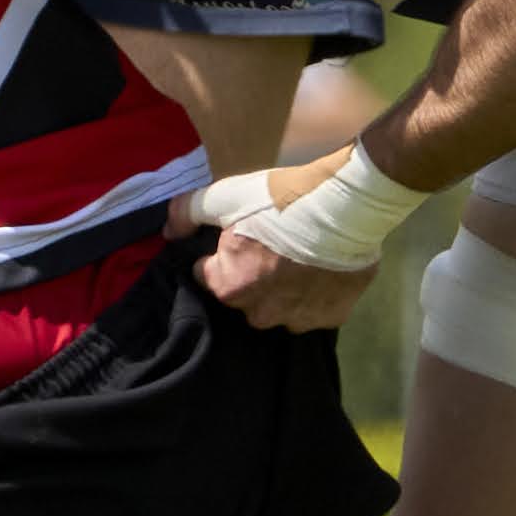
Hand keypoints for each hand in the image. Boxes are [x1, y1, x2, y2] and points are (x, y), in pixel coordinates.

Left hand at [188, 144, 380, 333]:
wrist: (347, 206)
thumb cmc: (281, 201)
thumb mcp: (226, 196)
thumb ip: (188, 212)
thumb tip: (168, 232)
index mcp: (229, 287)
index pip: (210, 275)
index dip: (223, 255)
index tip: (240, 237)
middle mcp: (259, 314)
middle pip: (246, 295)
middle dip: (253, 276)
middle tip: (273, 244)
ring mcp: (298, 320)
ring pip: (280, 307)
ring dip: (284, 290)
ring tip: (301, 258)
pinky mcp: (331, 318)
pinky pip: (313, 310)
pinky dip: (315, 295)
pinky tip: (322, 270)